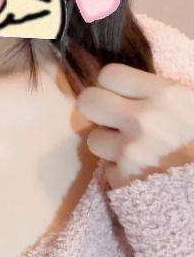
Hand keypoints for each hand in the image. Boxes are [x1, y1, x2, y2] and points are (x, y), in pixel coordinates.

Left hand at [76, 63, 193, 189]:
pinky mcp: (125, 183)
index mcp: (167, 95)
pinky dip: (121, 174)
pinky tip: (142, 175)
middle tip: (113, 118)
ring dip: (110, 145)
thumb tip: (141, 87)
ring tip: (133, 151)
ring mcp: (131, 153)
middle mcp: (143, 120)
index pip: (110, 74)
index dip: (113, 84)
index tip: (122, 94)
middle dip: (99, 109)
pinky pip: (108, 172)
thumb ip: (167, 93)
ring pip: (94, 139)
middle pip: (88, 101)